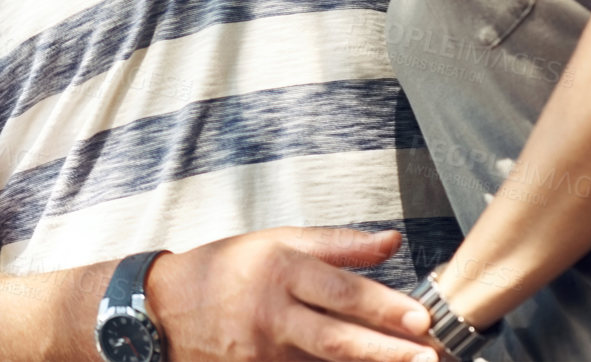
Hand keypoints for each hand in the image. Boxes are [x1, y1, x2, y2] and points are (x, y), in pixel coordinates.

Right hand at [144, 227, 436, 361]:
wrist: (162, 310)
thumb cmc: (226, 269)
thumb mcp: (276, 241)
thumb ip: (338, 244)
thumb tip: (393, 242)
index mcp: (279, 270)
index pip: (340, 291)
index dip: (383, 305)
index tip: (421, 317)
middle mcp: (271, 315)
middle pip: (336, 338)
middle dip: (385, 352)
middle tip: (428, 357)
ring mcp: (261, 353)